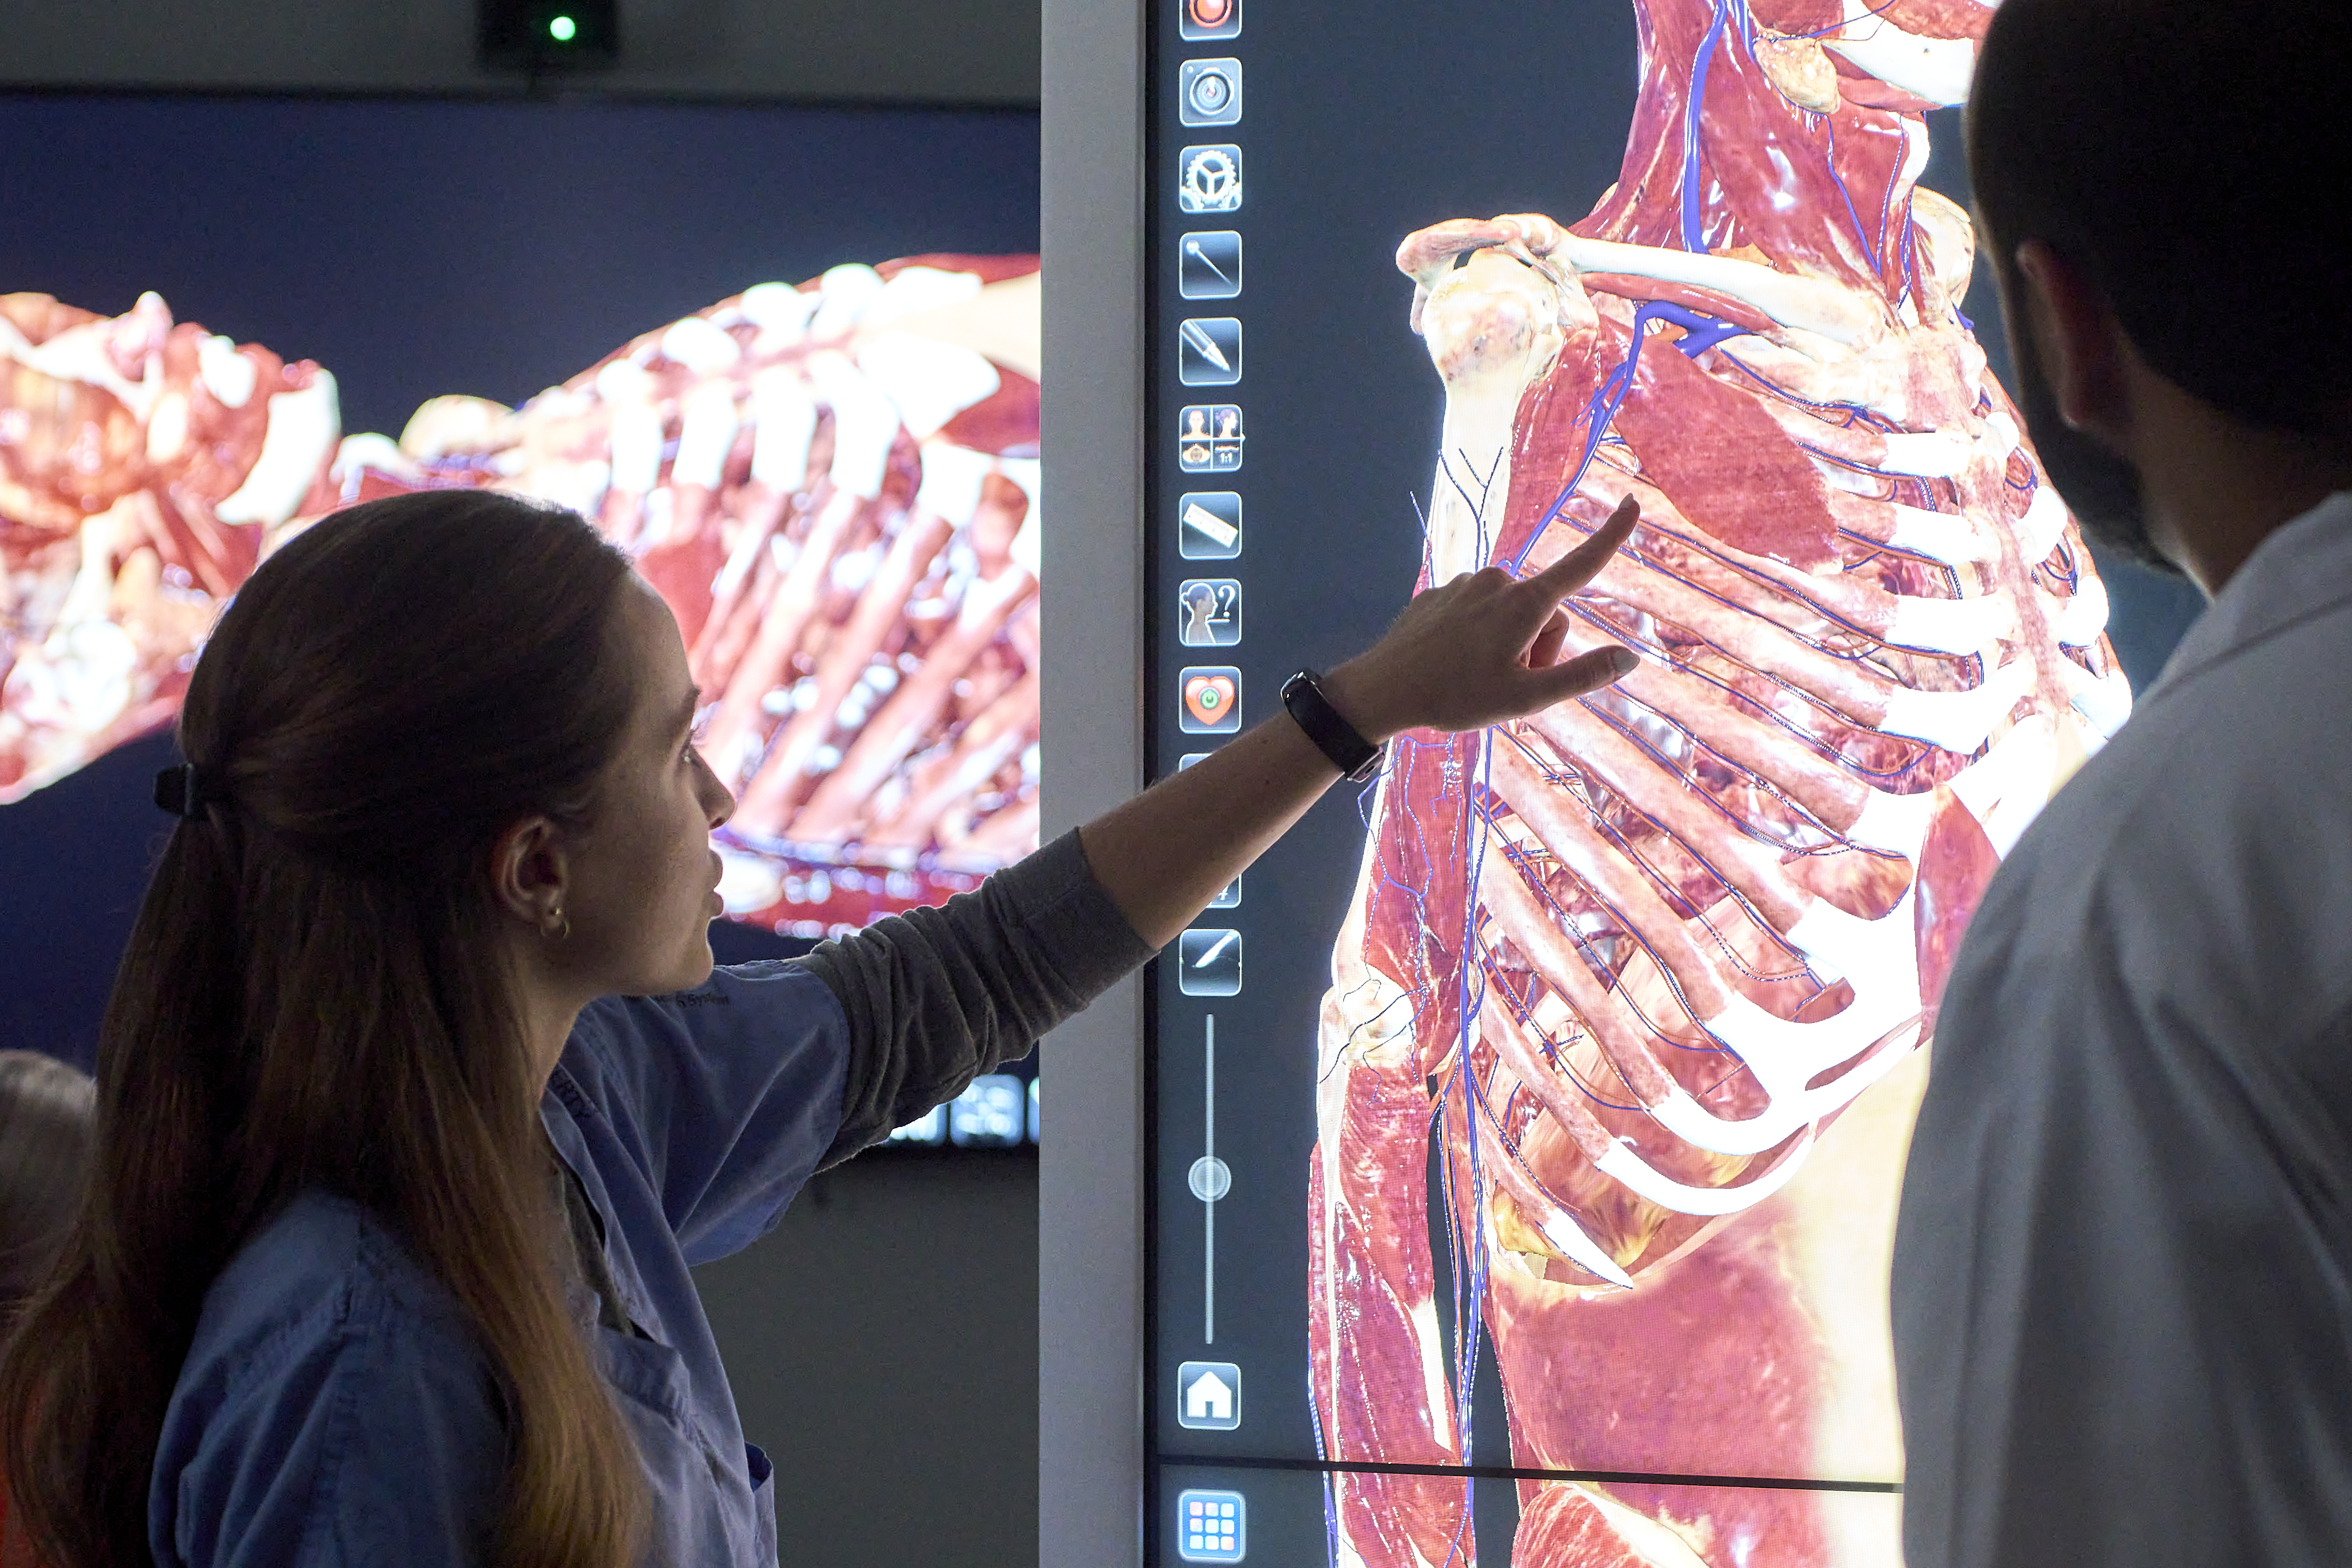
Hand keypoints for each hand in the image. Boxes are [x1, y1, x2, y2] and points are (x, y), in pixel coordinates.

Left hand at [1322, 495, 1640, 739]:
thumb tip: (1631, 657)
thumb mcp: (1526, 698)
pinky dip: (1475, 637)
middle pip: (1544, 613)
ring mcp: (1465, 584)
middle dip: (1537, 648)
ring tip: (1473, 675)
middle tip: (1506, 682)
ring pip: (1509, 614)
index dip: (1611, 535)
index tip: (1632, 504)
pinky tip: (1450, 662)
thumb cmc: (1455, 697)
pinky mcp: (1441, 593)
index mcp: (1525, 604)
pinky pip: (1476, 613)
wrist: (1382, 690)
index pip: (1581, 564)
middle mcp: (1498, 581)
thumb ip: (1582, 676)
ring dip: (1505, 644)